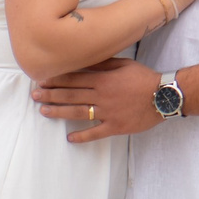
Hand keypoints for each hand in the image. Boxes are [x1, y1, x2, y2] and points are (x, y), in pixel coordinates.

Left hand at [33, 59, 162, 143]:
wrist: (164, 95)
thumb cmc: (144, 78)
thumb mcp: (123, 64)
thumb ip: (103, 64)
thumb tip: (84, 60)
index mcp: (103, 80)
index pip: (74, 79)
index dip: (56, 80)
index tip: (42, 80)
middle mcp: (102, 96)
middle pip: (71, 95)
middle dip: (51, 95)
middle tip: (34, 95)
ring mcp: (107, 113)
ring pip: (78, 112)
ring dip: (59, 112)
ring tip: (43, 112)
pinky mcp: (115, 127)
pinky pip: (95, 133)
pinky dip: (82, 136)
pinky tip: (69, 138)